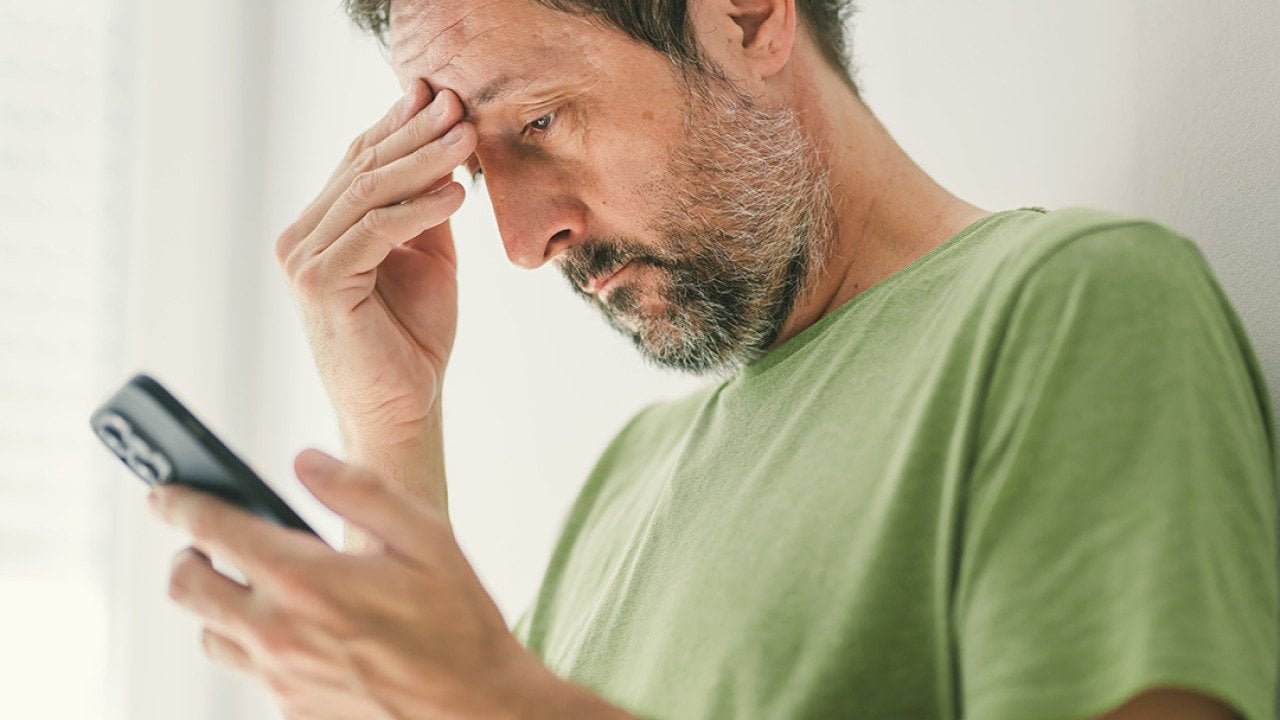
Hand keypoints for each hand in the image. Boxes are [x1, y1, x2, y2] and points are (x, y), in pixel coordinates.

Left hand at [150, 449, 542, 718]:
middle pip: (188, 587)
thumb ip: (361, 490)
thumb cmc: (458, 622)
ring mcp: (281, 677)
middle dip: (188, 556)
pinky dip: (259, 644)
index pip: (212, 530)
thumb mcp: (426, 537)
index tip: (164, 491)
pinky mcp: (292, 708)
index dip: (179, 503)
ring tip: (259, 589)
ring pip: (210, 634)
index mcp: (307, 579)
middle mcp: (280, 631)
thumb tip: (306, 461)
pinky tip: (302, 631)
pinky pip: (251, 670)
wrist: (476, 709)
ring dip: (220, 605)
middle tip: (212, 543)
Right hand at [274, 80, 474, 450]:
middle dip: (417, 132)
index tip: (445, 96)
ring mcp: (304, 258)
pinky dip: (419, 209)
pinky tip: (457, 193)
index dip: (402, 125)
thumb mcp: (428, 257)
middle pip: (364, 167)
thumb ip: (426, 206)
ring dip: (424, 161)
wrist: (403, 405)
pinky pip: (375, 230)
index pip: (361, 160)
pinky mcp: (319, 282)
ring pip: (370, 192)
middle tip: (462, 105)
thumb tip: (445, 142)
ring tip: (469, 138)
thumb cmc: (414, 337)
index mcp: (322, 226)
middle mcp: (302, 236)